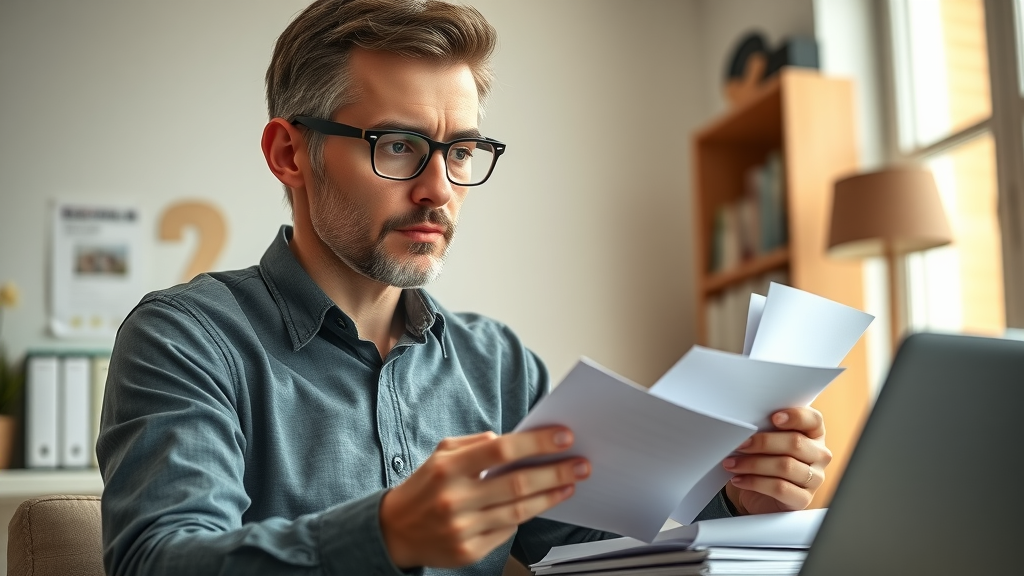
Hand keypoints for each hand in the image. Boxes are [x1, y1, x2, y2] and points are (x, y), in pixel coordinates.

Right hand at [379, 428, 589, 568]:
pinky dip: (528, 515)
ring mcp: (463, 528)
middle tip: (581, 463)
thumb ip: (474, 444)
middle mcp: (455, 498)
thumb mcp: (440, 455)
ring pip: (518, 511)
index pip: (500, 450)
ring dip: (550, 496)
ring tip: (571, 483)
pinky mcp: (469, 551)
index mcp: (448, 468)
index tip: (564, 436)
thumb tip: (512, 440)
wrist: (394, 532)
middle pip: (516, 482)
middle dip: (555, 472)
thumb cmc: (425, 487)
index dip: (536, 443)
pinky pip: (508, 532)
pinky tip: (543, 503)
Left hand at [723, 407, 831, 515]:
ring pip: (785, 466)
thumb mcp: (765, 440)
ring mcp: (814, 479)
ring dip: (753, 463)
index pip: (813, 419)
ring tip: (732, 463)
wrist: (758, 494)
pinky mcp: (804, 499)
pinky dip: (755, 482)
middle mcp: (819, 455)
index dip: (796, 417)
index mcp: (813, 434)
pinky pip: (779, 488)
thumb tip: (746, 424)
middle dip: (763, 442)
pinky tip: (739, 479)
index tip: (773, 418)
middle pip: (795, 443)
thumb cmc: (764, 459)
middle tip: (740, 444)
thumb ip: (764, 428)